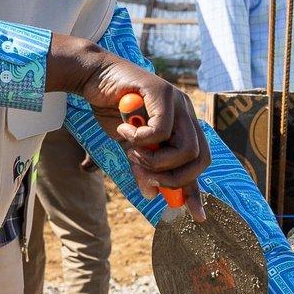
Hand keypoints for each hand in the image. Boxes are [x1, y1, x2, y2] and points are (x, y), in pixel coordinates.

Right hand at [82, 62, 207, 207]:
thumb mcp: (129, 146)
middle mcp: (186, 113)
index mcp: (183, 126)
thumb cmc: (112, 109)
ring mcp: (178, 101)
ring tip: (132, 152)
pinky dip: (139, 139)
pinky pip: (161, 131)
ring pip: (185, 149)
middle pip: (199, 159)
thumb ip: (143, 167)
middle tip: (147, 176)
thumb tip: (152, 193)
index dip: (196, 190)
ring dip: (155, 160)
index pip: (198, 162)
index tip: (197, 216)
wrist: (93, 77)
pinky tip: (123, 130)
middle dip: (173, 177)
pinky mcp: (163, 92)